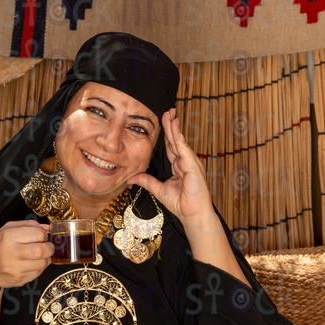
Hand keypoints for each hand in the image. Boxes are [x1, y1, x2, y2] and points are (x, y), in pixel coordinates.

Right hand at [0, 220, 52, 287]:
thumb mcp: (6, 229)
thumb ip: (27, 225)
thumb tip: (48, 228)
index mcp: (8, 236)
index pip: (38, 234)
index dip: (44, 235)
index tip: (41, 237)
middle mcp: (11, 253)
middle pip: (41, 251)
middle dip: (49, 248)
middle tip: (47, 247)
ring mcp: (15, 269)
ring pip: (42, 264)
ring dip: (45, 259)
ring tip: (39, 256)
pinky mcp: (18, 280)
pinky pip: (37, 274)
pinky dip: (39, 268)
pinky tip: (31, 264)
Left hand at [127, 109, 214, 223]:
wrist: (192, 214)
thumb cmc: (181, 203)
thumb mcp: (159, 189)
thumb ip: (147, 181)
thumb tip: (131, 178)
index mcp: (178, 166)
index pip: (171, 146)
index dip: (167, 134)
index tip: (164, 121)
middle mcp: (185, 162)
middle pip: (176, 140)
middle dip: (172, 125)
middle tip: (168, 110)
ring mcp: (191, 163)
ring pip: (180, 142)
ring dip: (175, 128)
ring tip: (171, 114)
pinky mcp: (193, 167)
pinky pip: (185, 151)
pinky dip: (180, 140)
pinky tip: (176, 131)